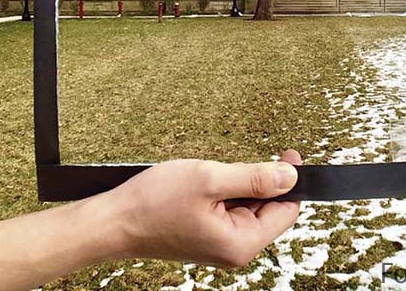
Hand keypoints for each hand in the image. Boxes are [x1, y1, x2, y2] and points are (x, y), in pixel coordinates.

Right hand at [107, 150, 301, 267]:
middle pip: (269, 210)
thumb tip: (290, 176)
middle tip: (239, 159)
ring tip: (211, 175)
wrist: (114, 220)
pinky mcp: (207, 235)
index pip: (286, 212)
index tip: (289, 154)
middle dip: (260, 181)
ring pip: (248, 207)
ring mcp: (220, 244)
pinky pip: (229, 210)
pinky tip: (204, 183)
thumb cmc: (154, 202)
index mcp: (241, 243)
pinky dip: (224, 192)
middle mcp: (234, 250)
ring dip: (240, 185)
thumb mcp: (209, 179)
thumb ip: (254, 177)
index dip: (291, 181)